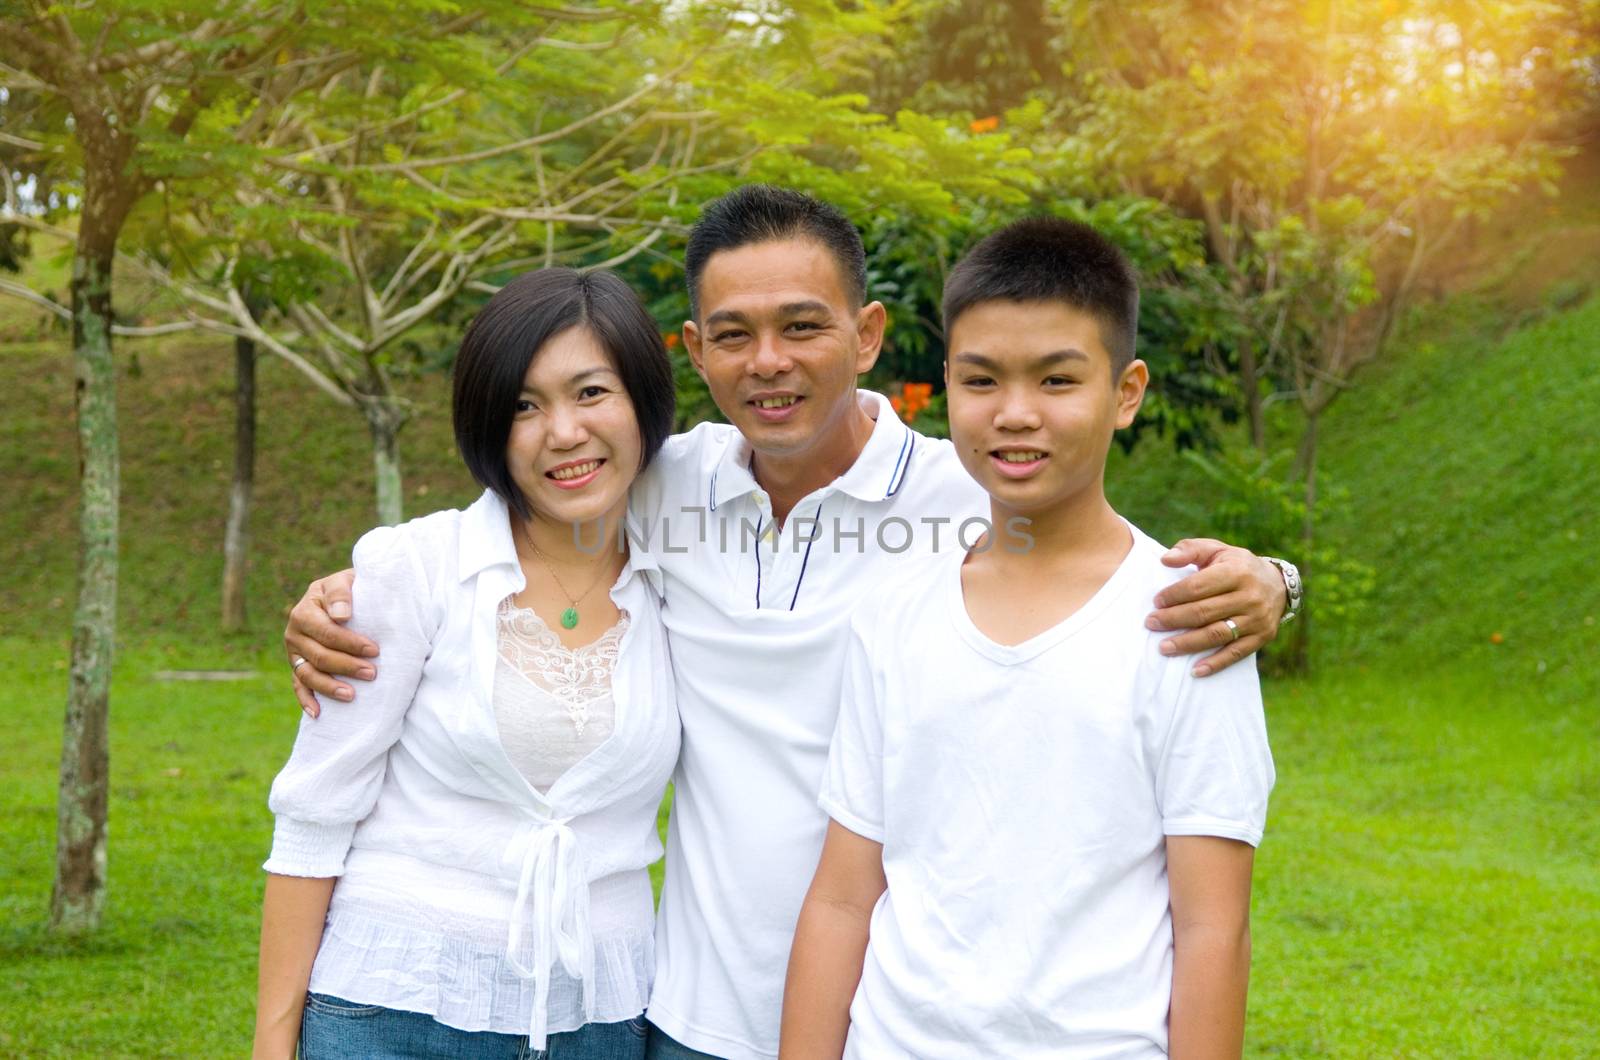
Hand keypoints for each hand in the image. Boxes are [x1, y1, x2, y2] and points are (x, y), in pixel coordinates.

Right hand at [284, 568, 373, 716]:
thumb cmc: (351, 587)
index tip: (374, 650)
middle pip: (318, 655)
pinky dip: (306, 700)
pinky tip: (318, 713)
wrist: (345, 593)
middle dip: (346, 666)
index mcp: (304, 610)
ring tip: (352, 695)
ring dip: (329, 687)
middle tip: (372, 673)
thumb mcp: (345, 580)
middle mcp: (294, 632)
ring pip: (308, 674)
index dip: (350, 643)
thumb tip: (341, 615)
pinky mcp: (297, 665)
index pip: (326, 632)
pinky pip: (299, 685)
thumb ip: (341, 593)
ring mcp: (294, 652)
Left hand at [1147, 539, 1288, 676]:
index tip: (1156, 602)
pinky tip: (1195, 671)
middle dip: (1174, 619)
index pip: (1199, 586)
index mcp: (1236, 571)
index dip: (1175, 595)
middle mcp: (1249, 596)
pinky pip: (1236, 653)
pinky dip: (1215, 663)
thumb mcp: (1216, 550)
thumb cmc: (1236, 565)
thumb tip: (1165, 560)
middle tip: (1151, 624)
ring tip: (1164, 648)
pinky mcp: (1262, 637)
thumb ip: (1190, 550)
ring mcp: (1257, 619)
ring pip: (1217, 634)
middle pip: (1204, 612)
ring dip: (1188, 643)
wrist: (1278, 584)